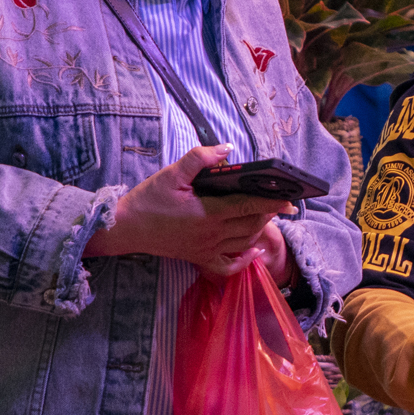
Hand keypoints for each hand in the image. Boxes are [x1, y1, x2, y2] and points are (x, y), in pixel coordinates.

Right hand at [86, 145, 296, 272]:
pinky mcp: (199, 258)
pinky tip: (254, 249)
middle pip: (252, 224)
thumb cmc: (147, 200)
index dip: (272, 200)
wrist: (124, 228)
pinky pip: (229, 265)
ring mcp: (206, 250)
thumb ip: (199, 159)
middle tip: (281, 201)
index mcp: (208, 213)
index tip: (290, 197)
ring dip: (260, 229)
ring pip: (245, 241)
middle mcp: (212, 235)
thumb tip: (227, 149)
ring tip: (269, 214)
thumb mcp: (171, 173)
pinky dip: (245, 260)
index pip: (249, 205)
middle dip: (269, 212)